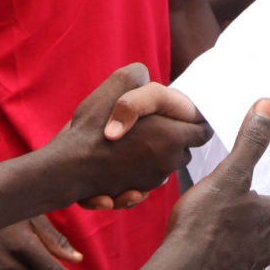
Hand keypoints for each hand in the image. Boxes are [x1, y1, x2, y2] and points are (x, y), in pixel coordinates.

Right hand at [50, 64, 211, 209]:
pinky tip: (121, 163)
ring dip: (151, 159)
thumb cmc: (93, 126)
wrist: (65, 168)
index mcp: (173, 136)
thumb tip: (148, 77)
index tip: (184, 117)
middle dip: (172, 142)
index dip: (194, 122)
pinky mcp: (134, 193)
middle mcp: (168, 162)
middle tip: (151, 129)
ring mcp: (152, 180)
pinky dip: (135, 177)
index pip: (203, 131)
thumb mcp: (118, 83)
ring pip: (163, 168)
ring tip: (129, 146)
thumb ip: (140, 75)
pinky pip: (143, 184)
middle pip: (183, 152)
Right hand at [160, 99, 269, 269]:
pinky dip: (230, 265)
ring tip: (229, 233)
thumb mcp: (228, 174)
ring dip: (249, 242)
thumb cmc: (203, 225)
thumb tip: (268, 107)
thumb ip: (250, 142)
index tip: (267, 192)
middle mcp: (268, 246)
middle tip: (248, 209)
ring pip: (259, 252)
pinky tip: (212, 259)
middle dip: (267, 219)